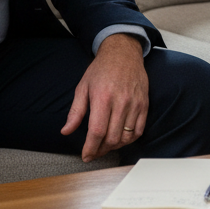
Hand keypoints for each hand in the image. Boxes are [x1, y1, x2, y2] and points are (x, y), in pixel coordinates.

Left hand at [61, 33, 148, 161]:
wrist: (123, 52)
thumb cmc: (101, 69)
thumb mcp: (83, 87)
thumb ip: (75, 111)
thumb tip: (66, 131)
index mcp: (102, 97)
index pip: (97, 132)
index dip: (91, 148)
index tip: (86, 155)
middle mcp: (120, 102)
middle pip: (112, 138)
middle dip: (101, 150)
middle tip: (94, 151)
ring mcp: (135, 103)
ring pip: (126, 137)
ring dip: (114, 146)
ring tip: (105, 145)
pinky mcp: (144, 104)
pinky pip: (139, 130)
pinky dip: (129, 139)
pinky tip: (120, 138)